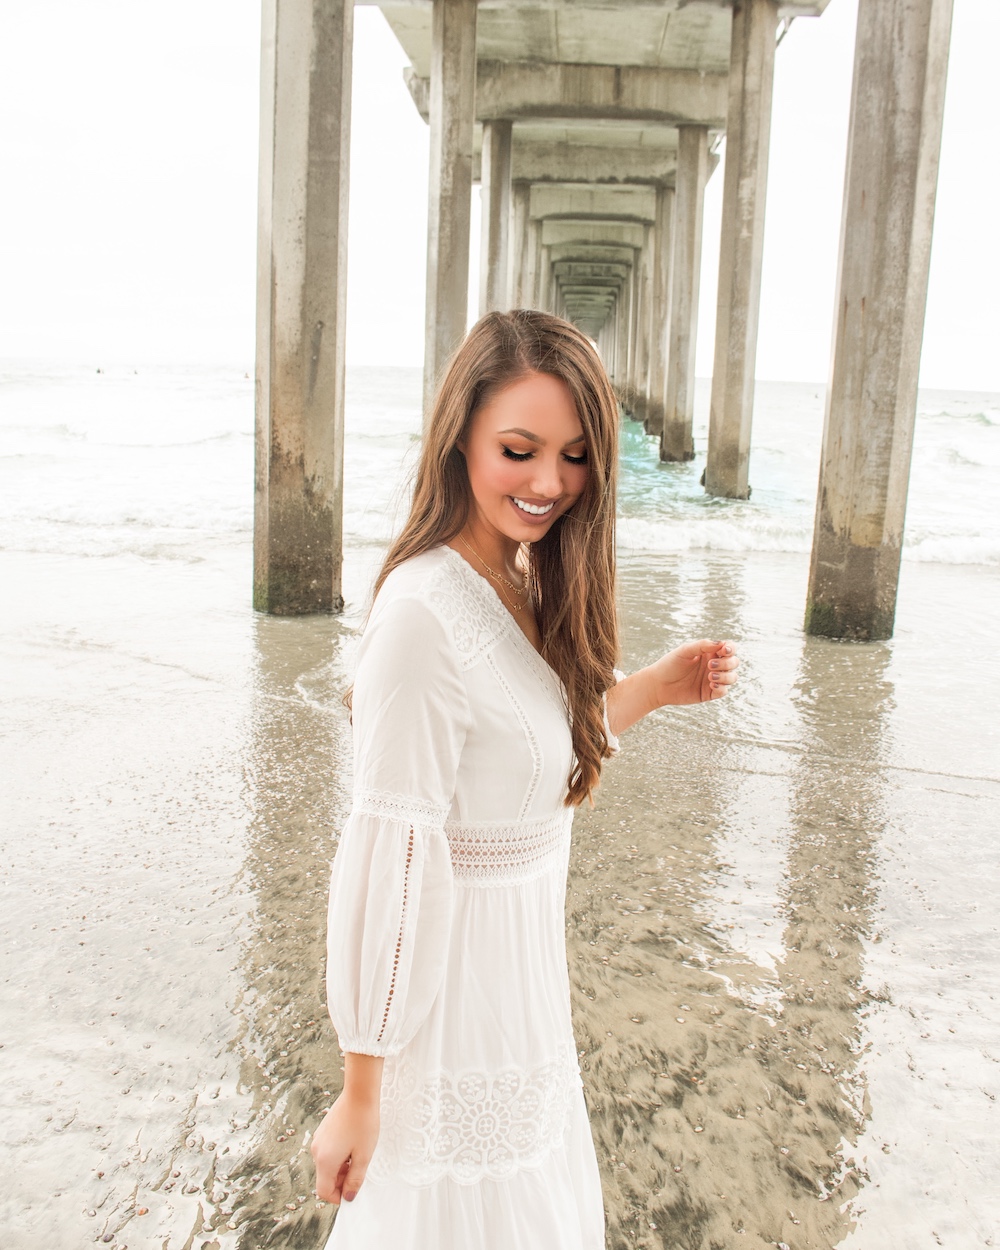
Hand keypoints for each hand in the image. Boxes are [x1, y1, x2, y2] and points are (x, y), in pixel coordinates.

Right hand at [311, 1087, 379, 1205]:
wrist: (359, 1093)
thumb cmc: (363, 1123)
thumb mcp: (363, 1155)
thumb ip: (355, 1179)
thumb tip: (349, 1196)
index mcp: (325, 1160)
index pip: (324, 1191)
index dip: (338, 1197)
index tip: (353, 1192)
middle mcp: (317, 1151)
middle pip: (325, 1178)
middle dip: (341, 1181)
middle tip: (360, 1171)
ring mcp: (318, 1139)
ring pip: (327, 1164)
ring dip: (341, 1167)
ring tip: (359, 1155)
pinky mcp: (323, 1131)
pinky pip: (328, 1151)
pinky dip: (339, 1155)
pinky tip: (353, 1144)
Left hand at [650, 638, 738, 706]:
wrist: (658, 684)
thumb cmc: (669, 664)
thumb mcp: (684, 651)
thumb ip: (702, 645)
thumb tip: (721, 644)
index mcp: (709, 653)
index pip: (729, 648)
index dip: (731, 649)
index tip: (724, 650)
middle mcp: (714, 665)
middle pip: (734, 662)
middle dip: (727, 663)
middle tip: (709, 665)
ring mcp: (713, 679)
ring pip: (732, 677)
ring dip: (725, 676)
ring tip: (710, 677)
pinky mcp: (709, 693)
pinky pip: (724, 691)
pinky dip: (722, 687)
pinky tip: (711, 684)